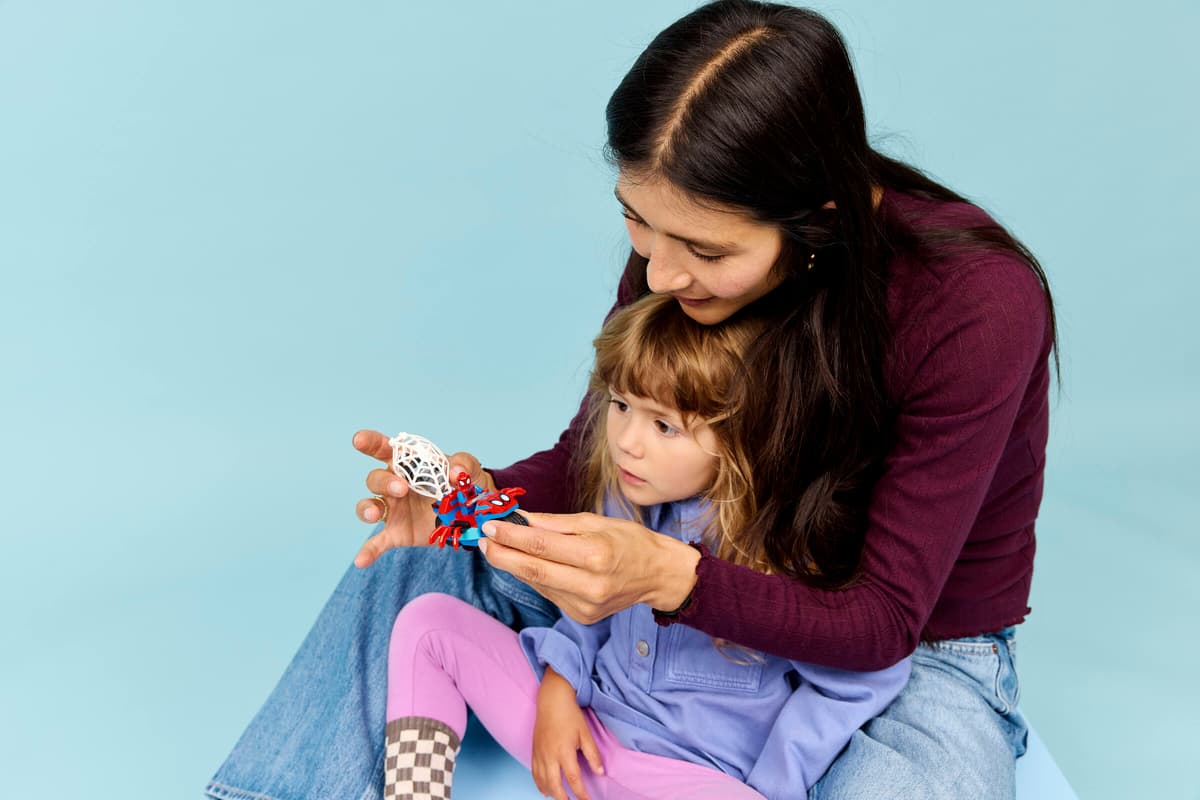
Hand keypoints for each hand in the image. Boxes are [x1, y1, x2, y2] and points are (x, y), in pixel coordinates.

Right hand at [351, 430, 494, 566]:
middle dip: (384, 482)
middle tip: (402, 489)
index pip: (384, 449)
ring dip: (368, 509)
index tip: (359, 440)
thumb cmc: (465, 483)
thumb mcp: (469, 468)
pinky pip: (378, 542)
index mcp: (409, 463)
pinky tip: (361, 561)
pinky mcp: (398, 532)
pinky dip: (368, 551)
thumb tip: (455, 473)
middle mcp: (395, 485)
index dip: (371, 442)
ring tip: (375, 515)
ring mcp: (394, 510)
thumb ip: (463, 464)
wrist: (475, 513)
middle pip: (376, 479)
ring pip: (369, 506)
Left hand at [479, 511, 699, 622]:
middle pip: (533, 570)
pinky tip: (526, 565)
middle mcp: (590, 585)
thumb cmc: (630, 542)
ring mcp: (585, 606)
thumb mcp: (597, 521)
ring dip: (513, 566)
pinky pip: (550, 594)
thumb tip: (522, 519)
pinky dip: (534, 578)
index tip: (489, 526)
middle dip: (502, 555)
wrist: (658, 575)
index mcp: (596, 555)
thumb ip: (556, 523)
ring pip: (538, 584)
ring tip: (497, 549)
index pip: (542, 546)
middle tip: (481, 541)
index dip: (511, 536)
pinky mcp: (582, 617)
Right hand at [532, 668, 603, 799]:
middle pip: (555, 785)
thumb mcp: (585, 734)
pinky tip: (545, 790)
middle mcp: (549, 755)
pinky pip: (534, 773)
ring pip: (542, 781)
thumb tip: (601, 772)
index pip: (574, 780)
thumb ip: (593, 755)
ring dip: (551, 793)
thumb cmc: (570, 715)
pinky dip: (539, 784)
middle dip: (563, 799)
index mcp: (564, 751)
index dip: (581, 794)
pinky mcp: (534, 750)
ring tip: (560, 799)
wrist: (551, 700)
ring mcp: (540, 754)